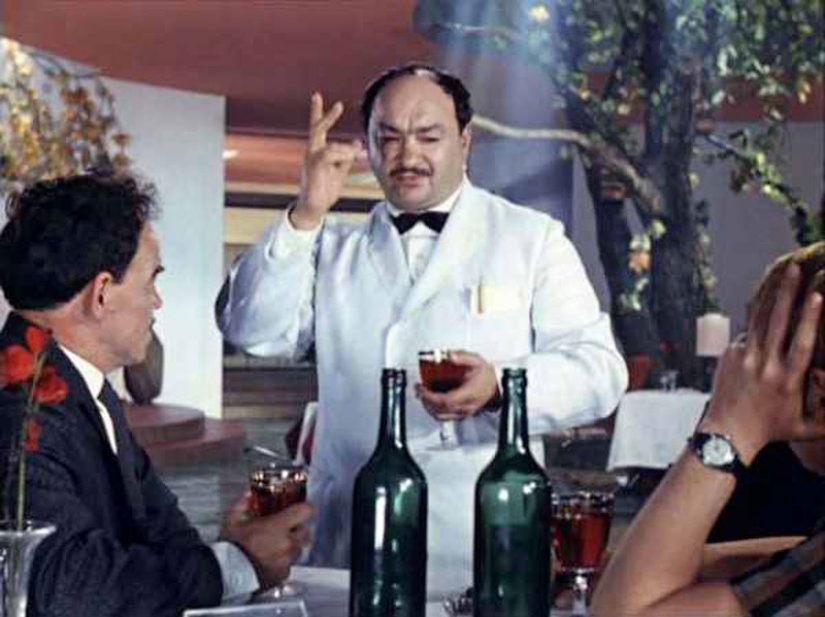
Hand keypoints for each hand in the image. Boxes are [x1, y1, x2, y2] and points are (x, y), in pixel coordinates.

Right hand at [219, 493, 313, 588]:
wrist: (227, 575)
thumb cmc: (231, 549)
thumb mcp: (233, 520)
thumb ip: (243, 504)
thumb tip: (248, 496)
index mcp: (278, 526)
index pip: (306, 511)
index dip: (304, 508)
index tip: (300, 508)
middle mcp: (287, 543)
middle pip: (305, 531)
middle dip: (296, 528)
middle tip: (284, 528)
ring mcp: (286, 560)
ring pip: (298, 549)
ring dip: (291, 545)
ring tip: (274, 545)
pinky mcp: (282, 575)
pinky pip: (289, 565)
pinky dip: (283, 562)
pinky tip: (270, 560)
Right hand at [292, 93, 363, 229]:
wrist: (314, 207)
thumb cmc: (324, 189)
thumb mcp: (340, 171)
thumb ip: (347, 157)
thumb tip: (358, 143)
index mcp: (318, 151)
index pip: (318, 128)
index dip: (318, 112)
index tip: (317, 96)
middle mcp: (312, 152)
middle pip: (317, 129)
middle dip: (326, 116)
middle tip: (335, 103)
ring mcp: (311, 158)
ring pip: (332, 146)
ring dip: (346, 151)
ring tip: (355, 157)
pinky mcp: (314, 166)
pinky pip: (330, 154)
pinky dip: (342, 155)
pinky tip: (349, 159)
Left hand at [415, 351, 499, 420]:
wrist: (497, 386)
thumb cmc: (487, 376)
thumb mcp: (476, 361)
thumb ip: (462, 357)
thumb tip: (450, 355)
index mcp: (467, 394)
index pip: (444, 400)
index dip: (429, 396)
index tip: (421, 388)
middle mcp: (465, 406)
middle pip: (440, 410)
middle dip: (425, 401)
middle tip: (419, 390)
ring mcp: (464, 412)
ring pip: (441, 417)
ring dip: (428, 407)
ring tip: (423, 396)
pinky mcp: (462, 414)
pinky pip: (445, 417)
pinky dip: (435, 410)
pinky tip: (432, 402)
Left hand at [701, 263, 824, 462]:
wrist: (728, 432)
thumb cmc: (772, 430)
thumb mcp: (807, 428)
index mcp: (787, 379)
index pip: (801, 342)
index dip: (810, 318)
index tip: (817, 296)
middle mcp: (765, 365)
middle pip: (777, 322)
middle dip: (788, 294)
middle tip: (795, 270)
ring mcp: (744, 358)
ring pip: (759, 321)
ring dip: (771, 296)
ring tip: (781, 275)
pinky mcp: (729, 356)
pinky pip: (746, 333)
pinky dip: (757, 320)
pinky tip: (768, 303)